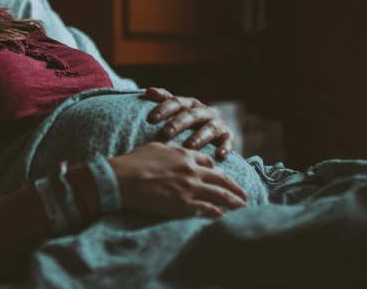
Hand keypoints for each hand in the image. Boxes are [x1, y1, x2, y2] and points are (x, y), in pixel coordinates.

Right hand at [109, 142, 247, 218]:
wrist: (121, 178)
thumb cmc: (133, 162)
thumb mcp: (155, 148)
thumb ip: (170, 150)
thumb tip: (174, 151)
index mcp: (185, 155)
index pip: (208, 162)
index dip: (216, 171)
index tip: (221, 178)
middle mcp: (192, 170)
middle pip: (221, 178)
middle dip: (235, 187)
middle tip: (244, 195)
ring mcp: (189, 188)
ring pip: (220, 195)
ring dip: (234, 202)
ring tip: (243, 207)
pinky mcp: (183, 204)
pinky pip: (208, 210)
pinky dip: (219, 214)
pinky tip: (224, 218)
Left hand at [143, 87, 235, 159]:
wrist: (210, 132)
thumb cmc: (186, 121)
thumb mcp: (175, 110)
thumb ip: (163, 100)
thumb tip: (149, 91)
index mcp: (189, 104)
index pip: (176, 102)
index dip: (163, 109)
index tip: (150, 119)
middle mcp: (204, 111)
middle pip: (191, 115)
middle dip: (178, 123)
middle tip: (165, 133)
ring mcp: (217, 123)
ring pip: (209, 127)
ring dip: (200, 136)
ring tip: (189, 145)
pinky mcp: (227, 135)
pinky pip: (228, 140)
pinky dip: (225, 146)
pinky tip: (219, 155)